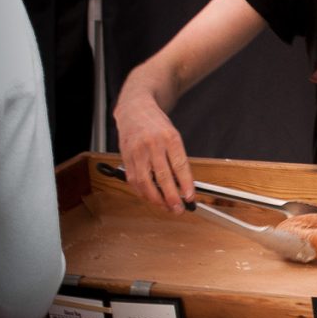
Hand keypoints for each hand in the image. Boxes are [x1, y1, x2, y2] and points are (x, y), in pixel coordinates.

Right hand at [113, 96, 194, 212]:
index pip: (180, 165)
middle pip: (162, 176)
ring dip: (156, 199)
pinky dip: (142, 192)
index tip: (190, 197)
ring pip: (145, 182)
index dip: (185, 184)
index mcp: (170, 137)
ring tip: (165, 207)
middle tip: (179, 209)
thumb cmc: (157, 124)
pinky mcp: (126, 157)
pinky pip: (133, 180)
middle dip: (171, 197)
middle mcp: (153, 144)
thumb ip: (177, 158)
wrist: (135, 108)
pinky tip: (150, 198)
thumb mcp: (173, 136)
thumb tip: (182, 184)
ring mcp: (137, 151)